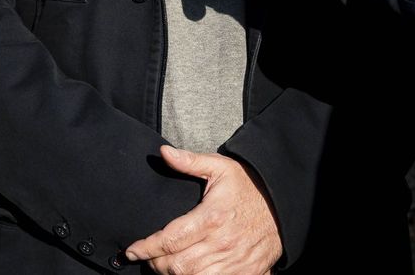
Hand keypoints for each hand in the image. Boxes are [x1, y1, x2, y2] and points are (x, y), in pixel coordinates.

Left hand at [123, 146, 281, 274]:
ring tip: (164, 266)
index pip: (170, 239)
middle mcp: (222, 242)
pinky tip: (188, 273)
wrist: (283, 206)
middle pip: (178, 265)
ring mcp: (234, 261)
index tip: (132, 250)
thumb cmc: (248, 186)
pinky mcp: (245, 272)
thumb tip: (164, 152)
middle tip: (147, 257)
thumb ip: (190, 161)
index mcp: (212, 217)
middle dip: (156, 264)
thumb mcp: (220, 167)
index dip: (147, 247)